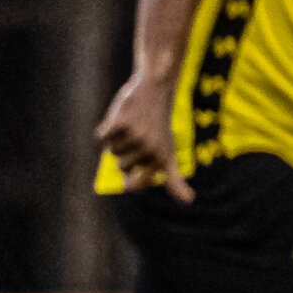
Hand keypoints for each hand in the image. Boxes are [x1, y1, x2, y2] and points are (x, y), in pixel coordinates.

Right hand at [97, 69, 191, 202]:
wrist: (155, 91)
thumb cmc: (160, 127)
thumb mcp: (170, 153)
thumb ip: (174, 179)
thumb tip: (189, 201)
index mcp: (161, 158)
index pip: (136, 183)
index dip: (132, 179)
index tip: (135, 173)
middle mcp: (149, 149)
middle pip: (121, 165)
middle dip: (126, 153)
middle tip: (139, 136)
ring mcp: (135, 136)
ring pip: (112, 151)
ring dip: (117, 140)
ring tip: (133, 126)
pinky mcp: (120, 123)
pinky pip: (103, 136)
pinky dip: (107, 128)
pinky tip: (121, 118)